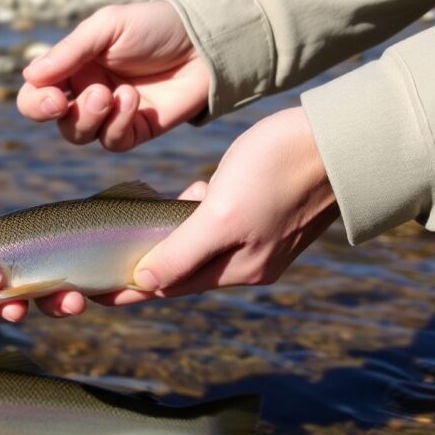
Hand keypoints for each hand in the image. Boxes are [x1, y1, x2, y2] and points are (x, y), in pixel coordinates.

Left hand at [0, 107, 338, 320]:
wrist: (341, 140)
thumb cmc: (278, 171)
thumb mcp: (221, 215)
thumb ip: (182, 252)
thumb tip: (146, 285)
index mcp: (237, 269)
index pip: (169, 287)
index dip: (130, 289)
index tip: (93, 294)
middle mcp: (248, 262)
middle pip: (182, 269)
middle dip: (146, 264)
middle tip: (104, 260)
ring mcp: (260, 239)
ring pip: (199, 245)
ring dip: (172, 235)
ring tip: (142, 225)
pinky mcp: (266, 214)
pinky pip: (219, 224)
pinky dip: (199, 212)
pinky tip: (194, 192)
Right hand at [17, 1, 209, 151]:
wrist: (203, 41)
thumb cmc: (154, 26)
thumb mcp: (108, 27)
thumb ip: (71, 51)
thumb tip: (31, 76)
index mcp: (72, 67)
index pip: (36, 93)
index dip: (35, 102)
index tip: (51, 97)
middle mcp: (85, 93)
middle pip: (53, 120)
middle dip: (54, 114)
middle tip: (63, 103)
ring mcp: (109, 115)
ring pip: (79, 134)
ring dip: (88, 117)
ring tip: (109, 93)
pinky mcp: (134, 131)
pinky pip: (111, 141)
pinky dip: (117, 123)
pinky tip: (132, 99)